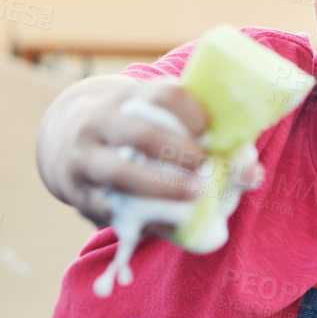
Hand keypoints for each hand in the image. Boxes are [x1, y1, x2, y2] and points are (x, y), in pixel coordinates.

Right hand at [63, 79, 209, 225]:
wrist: (64, 144)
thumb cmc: (135, 136)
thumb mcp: (156, 122)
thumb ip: (205, 142)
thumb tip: (252, 174)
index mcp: (132, 98)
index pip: (164, 94)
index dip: (192, 113)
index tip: (210, 132)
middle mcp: (103, 122)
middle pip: (140, 132)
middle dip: (177, 151)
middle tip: (205, 167)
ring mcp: (85, 158)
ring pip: (119, 172)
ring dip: (161, 187)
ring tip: (193, 196)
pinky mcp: (78, 193)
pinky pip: (108, 208)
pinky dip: (141, 219)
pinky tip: (168, 222)